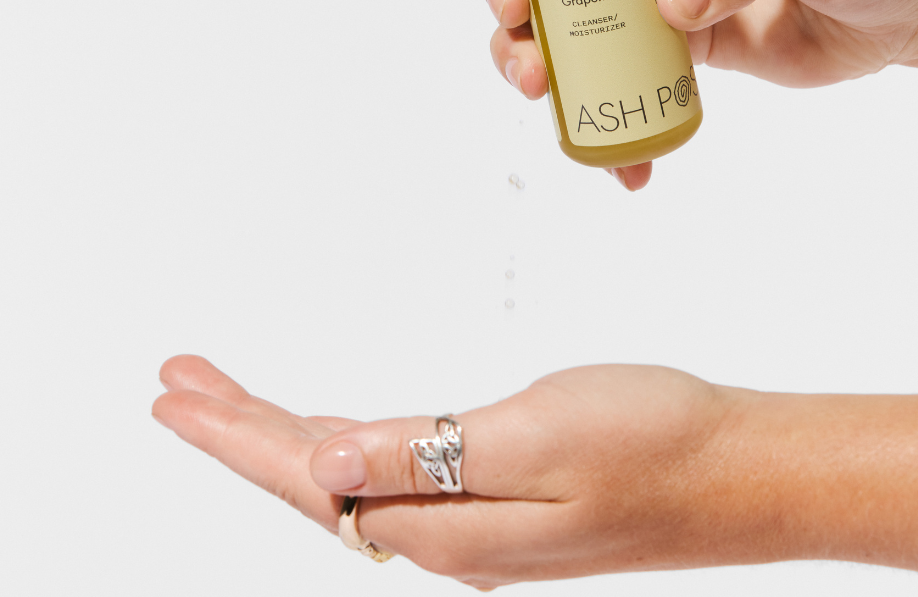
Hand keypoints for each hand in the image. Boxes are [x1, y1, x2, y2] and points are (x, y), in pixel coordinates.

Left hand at [153, 356, 917, 591]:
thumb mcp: (539, 437)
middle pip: (318, 482)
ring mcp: (481, 523)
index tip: (176, 391)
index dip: (236, 436)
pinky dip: (347, 445)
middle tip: (179, 381)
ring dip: (286, 437)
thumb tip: (323, 467)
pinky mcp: (508, 502)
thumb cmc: (655, 442)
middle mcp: (453, 535)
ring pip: (352, 480)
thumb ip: (426, 456)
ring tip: (233, 403)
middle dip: (241, 431)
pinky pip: (397, 475)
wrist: (741, 472)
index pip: (312, 478)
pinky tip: (337, 435)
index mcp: (451, 522)